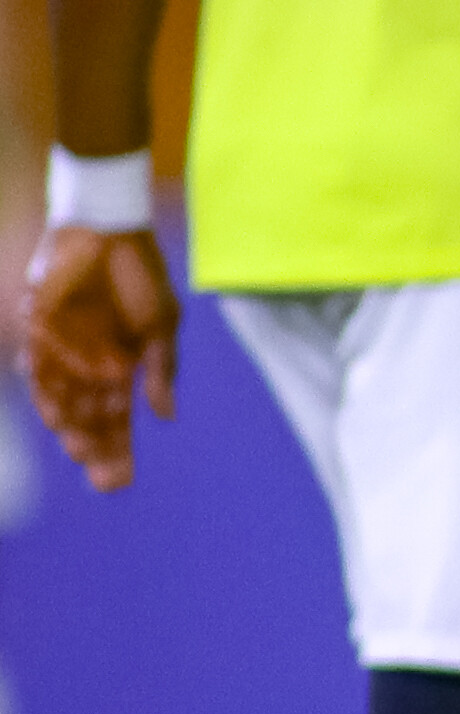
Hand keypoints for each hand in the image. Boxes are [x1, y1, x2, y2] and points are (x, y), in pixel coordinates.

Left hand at [20, 218, 178, 493]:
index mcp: (121, 370)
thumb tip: (166, 416)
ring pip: (62, 401)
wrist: (106, 231)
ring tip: (80, 448)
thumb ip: (161, 370)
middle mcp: (89, 368)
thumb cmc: (140, 275)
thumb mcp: (162, 325)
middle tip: (102, 478)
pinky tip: (58, 415)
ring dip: (70, 427)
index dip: (119, 452)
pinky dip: (47, 392)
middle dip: (95, 450)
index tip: (121, 482)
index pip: (118, 421)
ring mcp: (63, 352)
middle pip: (89, 420)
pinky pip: (40, 369)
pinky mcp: (40, 332)